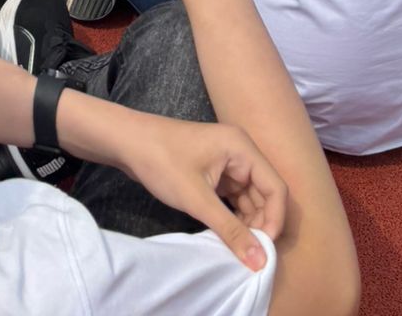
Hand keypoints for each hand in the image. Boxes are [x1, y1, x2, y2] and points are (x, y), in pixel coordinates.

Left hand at [98, 109, 284, 273]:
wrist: (126, 142)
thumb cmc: (161, 161)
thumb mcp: (197, 199)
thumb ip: (230, 229)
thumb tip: (260, 261)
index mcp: (241, 148)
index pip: (275, 188)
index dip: (275, 219)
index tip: (265, 248)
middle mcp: (239, 152)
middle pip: (264, 194)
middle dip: (261, 223)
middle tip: (251, 253)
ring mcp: (226, 161)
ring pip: (249, 198)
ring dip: (247, 222)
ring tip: (238, 247)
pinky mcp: (213, 171)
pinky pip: (233, 197)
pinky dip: (233, 216)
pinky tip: (227, 234)